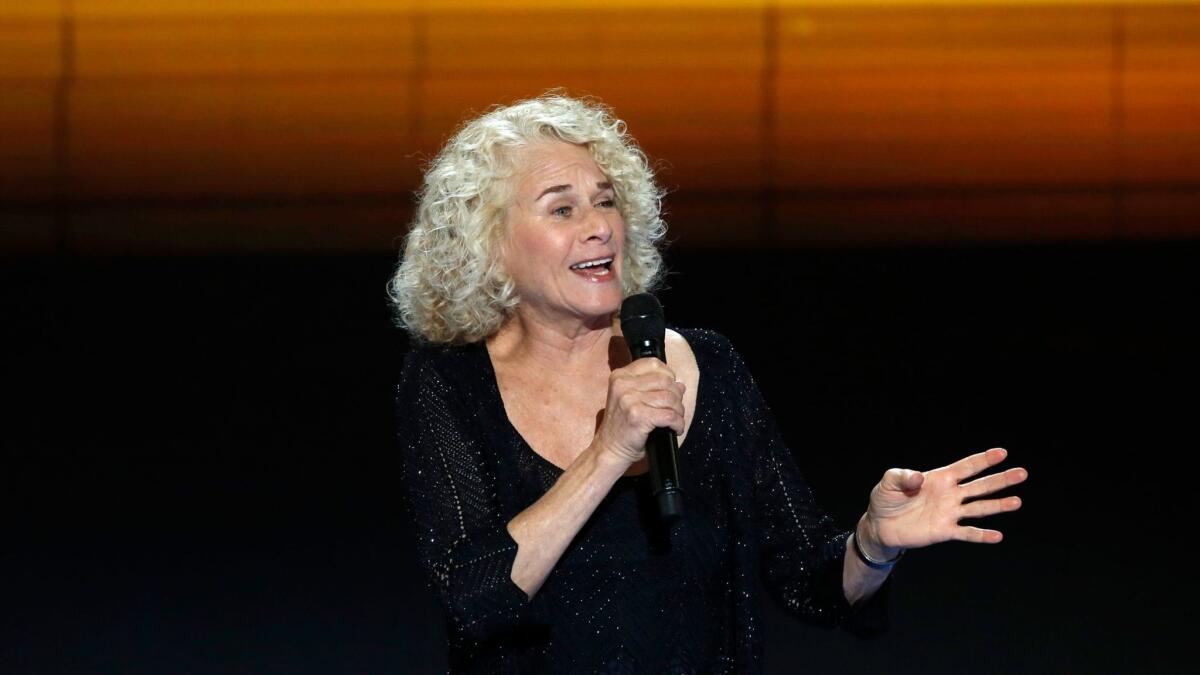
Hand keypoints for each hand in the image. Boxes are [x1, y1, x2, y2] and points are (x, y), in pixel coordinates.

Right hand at [593, 357, 685, 465]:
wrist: (609, 449)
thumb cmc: (622, 426)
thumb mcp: (631, 399)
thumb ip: (652, 388)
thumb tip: (680, 384)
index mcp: (620, 376)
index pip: (653, 363)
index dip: (668, 374)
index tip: (671, 387)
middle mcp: (623, 385)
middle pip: (665, 381)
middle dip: (677, 395)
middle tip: (675, 408)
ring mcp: (629, 400)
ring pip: (670, 398)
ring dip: (679, 411)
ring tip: (676, 419)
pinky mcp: (638, 417)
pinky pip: (670, 415)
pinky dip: (678, 423)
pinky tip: (675, 429)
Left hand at [858, 448, 1027, 558]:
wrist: (880, 525)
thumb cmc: (886, 499)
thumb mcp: (888, 482)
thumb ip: (902, 476)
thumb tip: (918, 477)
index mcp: (939, 478)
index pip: (966, 467)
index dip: (983, 460)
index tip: (1002, 453)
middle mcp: (950, 494)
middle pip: (980, 485)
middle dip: (1001, 479)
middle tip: (1022, 473)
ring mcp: (950, 513)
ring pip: (979, 508)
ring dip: (998, 505)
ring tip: (1017, 502)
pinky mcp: (945, 531)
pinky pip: (967, 533)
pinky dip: (981, 535)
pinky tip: (997, 536)